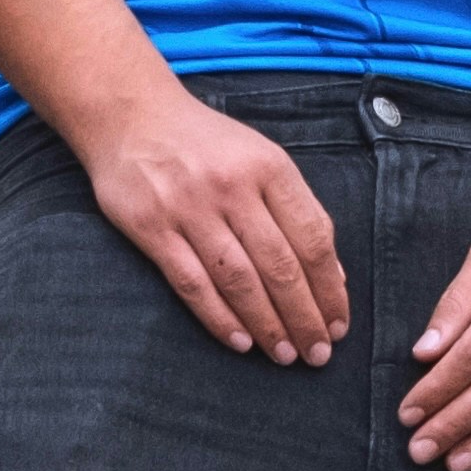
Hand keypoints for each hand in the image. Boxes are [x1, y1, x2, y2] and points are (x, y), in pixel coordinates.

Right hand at [72, 90, 347, 364]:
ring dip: (267, 324)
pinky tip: (240, 342)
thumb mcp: (260, 158)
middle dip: (304, 317)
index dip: (330, 288)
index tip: (339, 324)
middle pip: (280, 265)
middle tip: (318, 354)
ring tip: (284, 355)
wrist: (131, 115)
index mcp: (269, 167)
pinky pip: (192, 283)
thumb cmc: (205, 144)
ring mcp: (189, 207)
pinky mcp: (151, 227)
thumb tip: (332, 274)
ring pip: (239, 279)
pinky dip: (219, 317)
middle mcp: (232, 186)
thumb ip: (295, 210)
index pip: (313, 237)